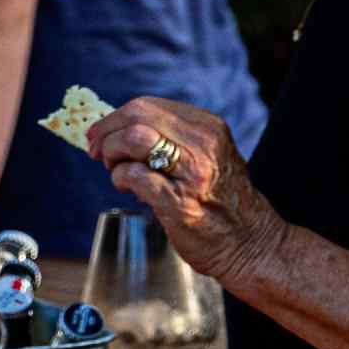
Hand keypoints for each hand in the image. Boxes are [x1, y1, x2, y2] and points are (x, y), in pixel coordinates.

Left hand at [99, 96, 281, 285]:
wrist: (250, 243)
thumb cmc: (220, 200)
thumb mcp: (208, 155)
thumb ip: (173, 139)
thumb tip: (117, 130)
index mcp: (208, 127)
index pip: (147, 105)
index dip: (114, 118)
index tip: (100, 134)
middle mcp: (203, 144)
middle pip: (137, 116)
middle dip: (107, 132)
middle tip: (98, 152)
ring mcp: (193, 173)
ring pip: (134, 139)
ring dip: (113, 153)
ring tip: (116, 170)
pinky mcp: (180, 202)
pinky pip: (134, 175)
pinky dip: (121, 178)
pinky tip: (128, 188)